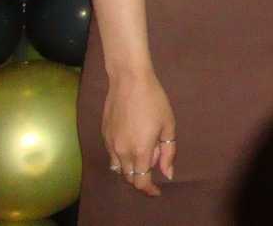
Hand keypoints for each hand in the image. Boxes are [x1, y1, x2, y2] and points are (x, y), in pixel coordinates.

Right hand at [101, 68, 175, 196]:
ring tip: (145, 155)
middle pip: (129, 177)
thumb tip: (167, 173)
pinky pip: (112, 156)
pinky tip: (133, 144)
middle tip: (155, 169)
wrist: (129, 81)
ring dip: (131, 169)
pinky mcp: (104, 135)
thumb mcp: (168, 125)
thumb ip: (168, 152)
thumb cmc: (154, 101)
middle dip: (142, 179)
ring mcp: (110, 144)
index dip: (149, 190)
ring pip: (118, 168)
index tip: (157, 191)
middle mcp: (121, 151)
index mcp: (139, 151)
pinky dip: (122, 158)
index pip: (141, 181)